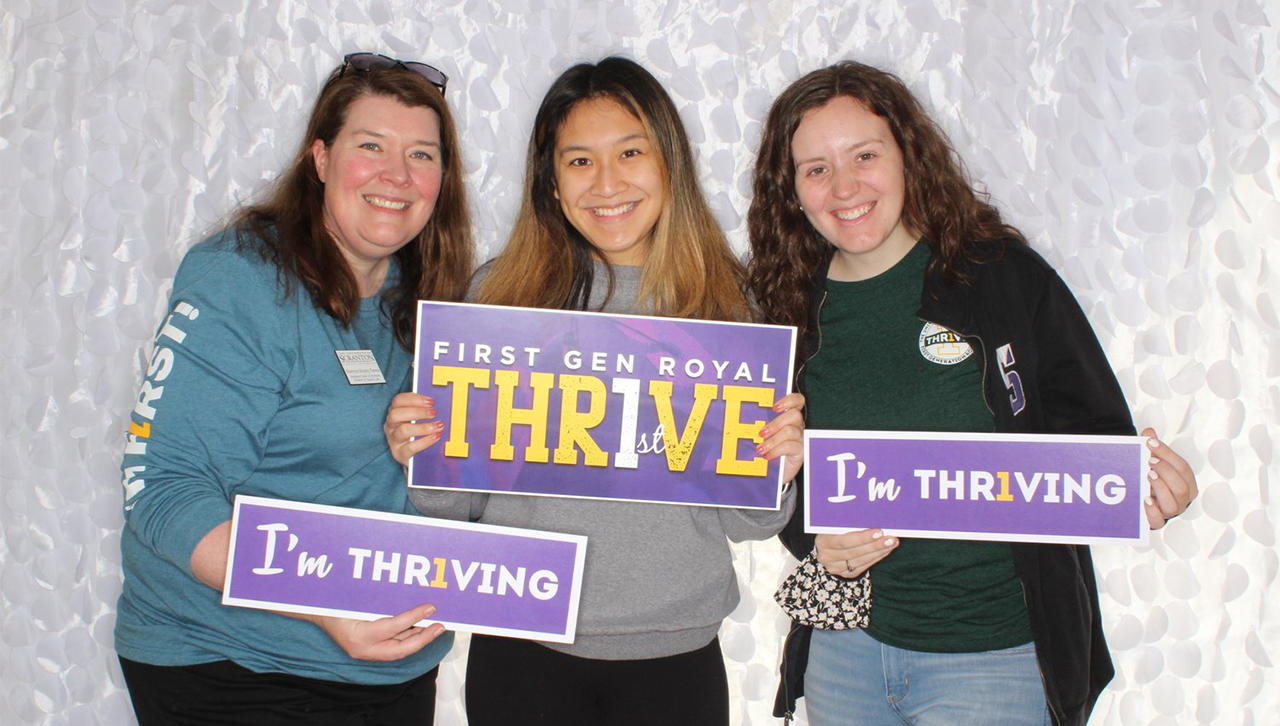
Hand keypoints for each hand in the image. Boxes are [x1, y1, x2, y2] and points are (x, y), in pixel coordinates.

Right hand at [309, 603, 445, 660]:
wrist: (318, 614)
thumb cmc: (334, 605)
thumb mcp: (356, 599)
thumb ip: (380, 601)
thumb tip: (409, 597)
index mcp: (359, 636)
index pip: (393, 627)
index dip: (413, 618)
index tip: (430, 608)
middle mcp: (363, 649)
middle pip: (400, 649)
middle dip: (423, 638)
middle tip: (440, 626)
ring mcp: (366, 653)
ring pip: (399, 649)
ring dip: (418, 638)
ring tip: (434, 627)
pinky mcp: (369, 651)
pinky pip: (393, 647)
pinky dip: (408, 638)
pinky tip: (419, 628)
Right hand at [384, 392, 444, 465]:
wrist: (414, 458)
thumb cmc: (416, 433)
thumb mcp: (416, 420)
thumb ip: (424, 409)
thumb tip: (439, 400)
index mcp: (394, 412)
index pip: (398, 400)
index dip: (414, 399)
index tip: (431, 401)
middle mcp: (391, 425)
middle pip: (396, 414)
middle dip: (417, 411)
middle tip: (434, 412)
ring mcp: (393, 440)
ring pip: (403, 430)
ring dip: (423, 427)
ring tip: (439, 426)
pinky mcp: (400, 454)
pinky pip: (411, 447)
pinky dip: (425, 441)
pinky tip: (436, 437)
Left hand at [758, 392, 805, 483]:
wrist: (773, 472)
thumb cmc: (766, 449)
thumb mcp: (761, 435)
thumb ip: (758, 424)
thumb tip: (741, 418)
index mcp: (789, 417)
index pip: (797, 401)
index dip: (789, 400)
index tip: (774, 407)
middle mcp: (797, 425)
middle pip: (794, 415)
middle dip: (776, 423)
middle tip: (760, 433)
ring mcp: (800, 438)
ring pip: (790, 431)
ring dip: (772, 440)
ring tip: (760, 448)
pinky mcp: (800, 452)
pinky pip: (790, 446)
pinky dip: (776, 450)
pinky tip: (766, 456)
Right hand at [815, 529, 896, 578]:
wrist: (827, 545)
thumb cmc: (834, 529)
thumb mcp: (836, 524)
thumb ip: (849, 522)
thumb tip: (873, 518)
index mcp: (822, 541)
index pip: (843, 540)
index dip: (862, 537)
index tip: (879, 531)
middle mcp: (826, 556)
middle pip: (853, 551)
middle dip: (874, 545)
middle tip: (890, 538)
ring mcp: (835, 567)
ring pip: (860, 560)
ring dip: (879, 551)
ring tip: (892, 542)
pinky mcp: (845, 574)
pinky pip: (864, 566)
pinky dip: (876, 557)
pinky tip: (886, 550)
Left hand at [1142, 428, 1196, 528]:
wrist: (1139, 499)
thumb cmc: (1151, 479)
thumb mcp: (1152, 462)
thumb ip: (1152, 448)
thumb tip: (1149, 432)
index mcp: (1186, 482)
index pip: (1183, 468)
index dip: (1167, 454)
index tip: (1150, 443)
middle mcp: (1183, 499)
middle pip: (1182, 487)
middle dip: (1166, 472)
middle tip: (1149, 462)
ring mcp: (1170, 512)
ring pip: (1173, 504)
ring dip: (1160, 489)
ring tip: (1148, 476)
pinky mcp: (1156, 522)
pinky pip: (1158, 521)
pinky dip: (1152, 511)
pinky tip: (1144, 499)